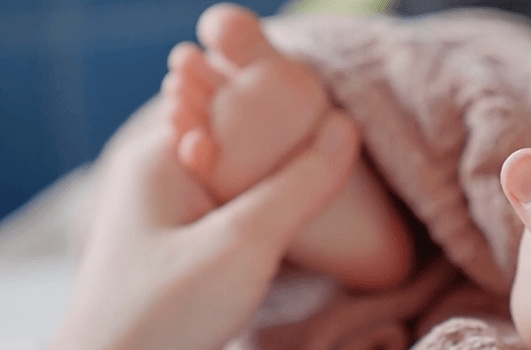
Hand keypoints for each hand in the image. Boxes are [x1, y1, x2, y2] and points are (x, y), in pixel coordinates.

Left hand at [50, 103, 358, 349]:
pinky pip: (229, 202)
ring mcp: (165, 208)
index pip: (232, 100)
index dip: (286, 102)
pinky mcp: (177, 240)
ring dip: (275, 176)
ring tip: (318, 180)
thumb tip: (345, 126)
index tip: (331, 116)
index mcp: (158, 155)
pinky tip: (287, 217)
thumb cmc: (164, 315)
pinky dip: (261, 204)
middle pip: (236, 134)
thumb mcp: (243, 244)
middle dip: (285, 140)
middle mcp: (156, 173)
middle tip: (332, 148)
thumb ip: (298, 185)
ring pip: (236, 171)